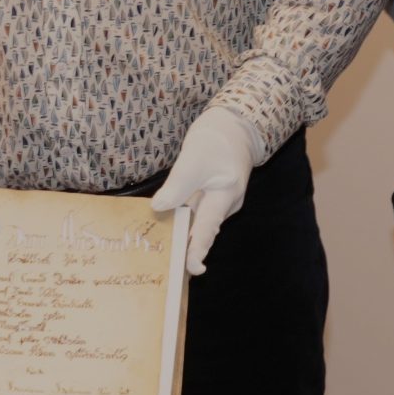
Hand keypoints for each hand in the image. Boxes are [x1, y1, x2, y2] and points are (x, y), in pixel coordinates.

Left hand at [151, 107, 267, 275]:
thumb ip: (177, 185)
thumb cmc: (217, 139)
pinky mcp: (212, 195)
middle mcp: (224, 204)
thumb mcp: (193, 158)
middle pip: (202, 231)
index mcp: (224, 197)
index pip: (208, 230)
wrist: (235, 125)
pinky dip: (181, 218)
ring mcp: (219, 201)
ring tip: (161, 250)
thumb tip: (158, 208)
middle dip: (185, 248)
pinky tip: (165, 223)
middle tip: (166, 267)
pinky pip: (195, 211)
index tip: (191, 270)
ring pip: (197, 222)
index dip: (197, 251)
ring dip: (181, 233)